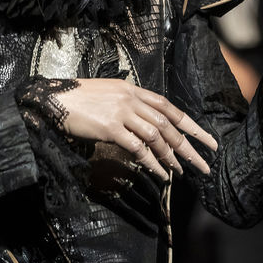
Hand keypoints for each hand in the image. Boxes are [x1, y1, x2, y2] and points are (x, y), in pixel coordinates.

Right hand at [56, 79, 217, 180]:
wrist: (55, 99)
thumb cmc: (80, 98)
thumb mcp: (110, 94)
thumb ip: (130, 104)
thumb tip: (146, 122)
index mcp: (134, 90)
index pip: (170, 108)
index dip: (191, 125)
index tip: (208, 141)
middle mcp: (131, 99)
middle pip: (169, 124)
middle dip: (189, 146)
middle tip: (203, 164)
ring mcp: (122, 113)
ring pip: (156, 136)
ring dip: (170, 157)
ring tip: (179, 172)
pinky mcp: (110, 128)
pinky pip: (137, 148)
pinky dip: (151, 162)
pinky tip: (159, 172)